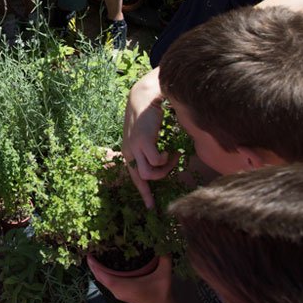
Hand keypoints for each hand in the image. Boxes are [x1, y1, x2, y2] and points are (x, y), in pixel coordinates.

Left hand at [87, 254, 172, 302]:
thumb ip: (164, 257)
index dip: (94, 264)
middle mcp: (117, 291)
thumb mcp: (165, 273)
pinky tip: (104, 261)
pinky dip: (103, 272)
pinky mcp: (120, 293)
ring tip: (95, 251)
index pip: (103, 275)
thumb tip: (163, 238)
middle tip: (90, 247)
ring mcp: (118, 293)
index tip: (89, 252)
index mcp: (124, 287)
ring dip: (97, 267)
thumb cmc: (162, 291)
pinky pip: (107, 281)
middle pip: (99, 276)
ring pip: (102, 279)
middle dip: (93, 263)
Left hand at [122, 68, 177, 207]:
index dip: (144, 192)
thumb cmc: (147, 114)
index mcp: (129, 152)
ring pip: (149, 174)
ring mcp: (134, 147)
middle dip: (161, 178)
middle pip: (142, 179)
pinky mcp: (143, 141)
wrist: (143, 96)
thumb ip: (150, 147)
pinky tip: (169, 150)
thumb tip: (163, 161)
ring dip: (165, 169)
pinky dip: (165, 160)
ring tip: (173, 156)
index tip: (151, 207)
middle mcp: (129, 152)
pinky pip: (155, 162)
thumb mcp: (146, 134)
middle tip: (174, 163)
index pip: (135, 177)